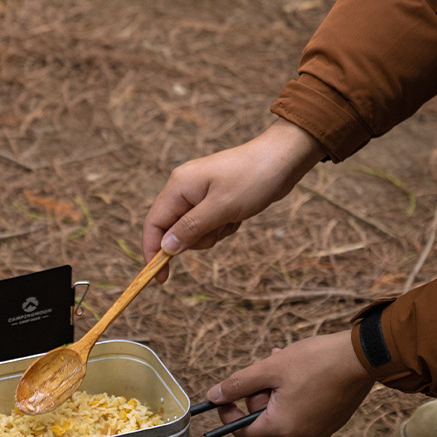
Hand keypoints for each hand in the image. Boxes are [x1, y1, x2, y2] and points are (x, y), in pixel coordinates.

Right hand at [142, 119, 324, 280]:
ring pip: (193, 231)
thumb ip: (190, 229)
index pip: (154, 223)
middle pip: (174, 230)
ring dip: (213, 233)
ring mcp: (199, 194)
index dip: (153, 251)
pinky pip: (209, 225)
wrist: (283, 159)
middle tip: (220, 228)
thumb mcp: (220, 208)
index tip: (161, 277)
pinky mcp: (213, 199)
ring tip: (232, 218)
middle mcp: (184, 189)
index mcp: (179, 186)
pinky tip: (238, 215)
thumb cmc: (252, 179)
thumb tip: (165, 248)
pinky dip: (222, 227)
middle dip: (196, 239)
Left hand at [207, 330, 374, 436]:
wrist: (364, 356)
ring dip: (276, 387)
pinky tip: (302, 370)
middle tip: (265, 365)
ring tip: (283, 360)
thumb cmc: (316, 361)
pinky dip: (295, 392)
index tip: (225, 394)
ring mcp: (319, 430)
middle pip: (264, 418)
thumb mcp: (269, 369)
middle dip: (259, 392)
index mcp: (283, 428)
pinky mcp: (332, 421)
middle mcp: (301, 436)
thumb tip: (212, 396)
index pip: (242, 431)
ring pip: (283, 410)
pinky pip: (303, 409)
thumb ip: (237, 385)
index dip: (228, 411)